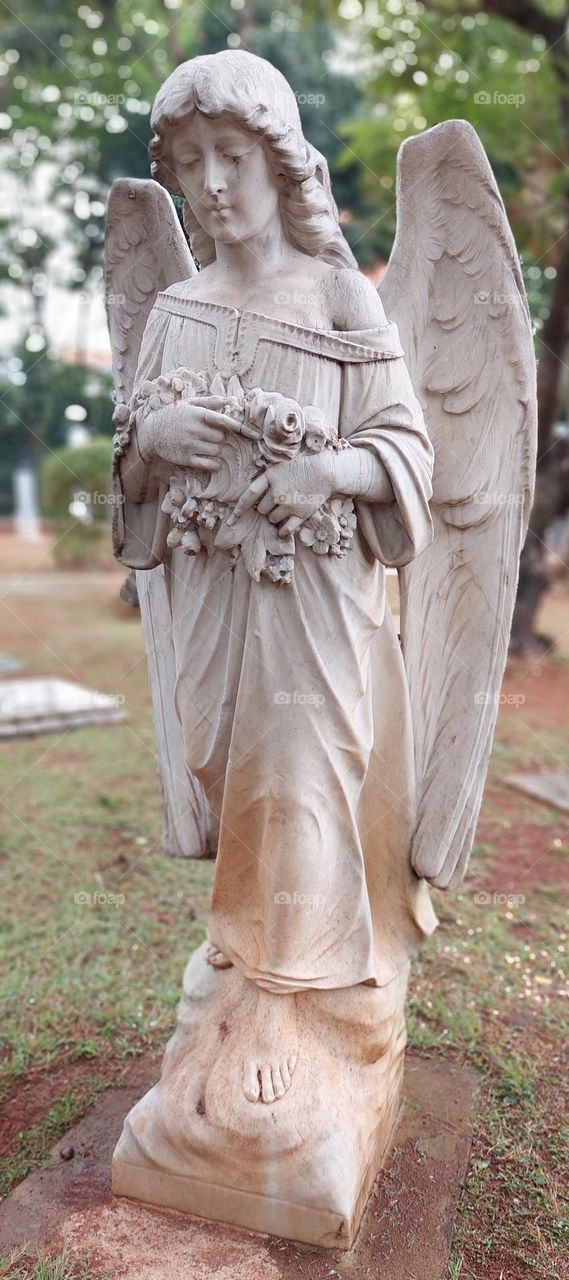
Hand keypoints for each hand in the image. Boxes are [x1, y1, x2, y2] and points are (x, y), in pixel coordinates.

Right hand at [136, 396, 256, 470]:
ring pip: (217, 450)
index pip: (222, 420)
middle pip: (221, 438)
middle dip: (220, 438)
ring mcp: (190, 445)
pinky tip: (211, 460)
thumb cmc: (174, 416)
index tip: (252, 433)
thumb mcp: (189, 404)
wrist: (151, 433)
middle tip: (211, 436)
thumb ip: (210, 402)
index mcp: (197, 414)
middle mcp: (195, 429)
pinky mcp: (187, 459)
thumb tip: (230, 400)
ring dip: (216, 449)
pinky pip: (209, 464)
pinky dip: (214, 463)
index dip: (238, 426)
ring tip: (206, 445)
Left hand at [229, 452, 337, 536]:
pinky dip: (283, 530)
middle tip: (278, 499)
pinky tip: (285, 526)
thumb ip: (266, 480)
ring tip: (287, 505)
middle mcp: (277, 492)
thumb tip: (254, 500)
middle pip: (262, 510)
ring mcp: (289, 504)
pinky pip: (286, 529)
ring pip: (273, 519)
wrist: (326, 471)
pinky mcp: (301, 514)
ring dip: (276, 516)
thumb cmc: (301, 467)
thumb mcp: (280, 467)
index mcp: (270, 477)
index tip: (231, 520)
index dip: (238, 509)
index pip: (249, 496)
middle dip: (266, 507)